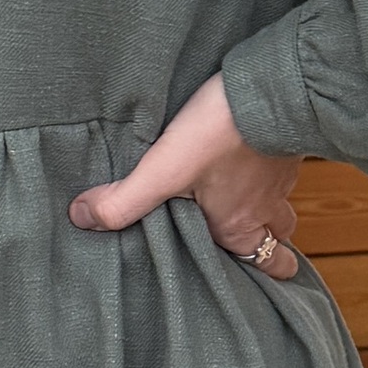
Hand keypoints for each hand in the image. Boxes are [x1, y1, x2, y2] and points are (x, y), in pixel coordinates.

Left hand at [68, 72, 300, 269]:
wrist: (267, 88)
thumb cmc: (220, 135)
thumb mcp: (164, 171)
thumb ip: (124, 199)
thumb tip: (83, 218)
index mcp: (238, 224)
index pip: (265, 263)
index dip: (266, 272)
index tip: (259, 278)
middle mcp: (266, 205)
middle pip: (278, 236)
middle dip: (269, 243)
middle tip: (255, 241)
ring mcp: (280, 174)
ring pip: (281, 201)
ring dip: (267, 203)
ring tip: (246, 197)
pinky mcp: (284, 141)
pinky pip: (281, 166)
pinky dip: (267, 167)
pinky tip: (246, 153)